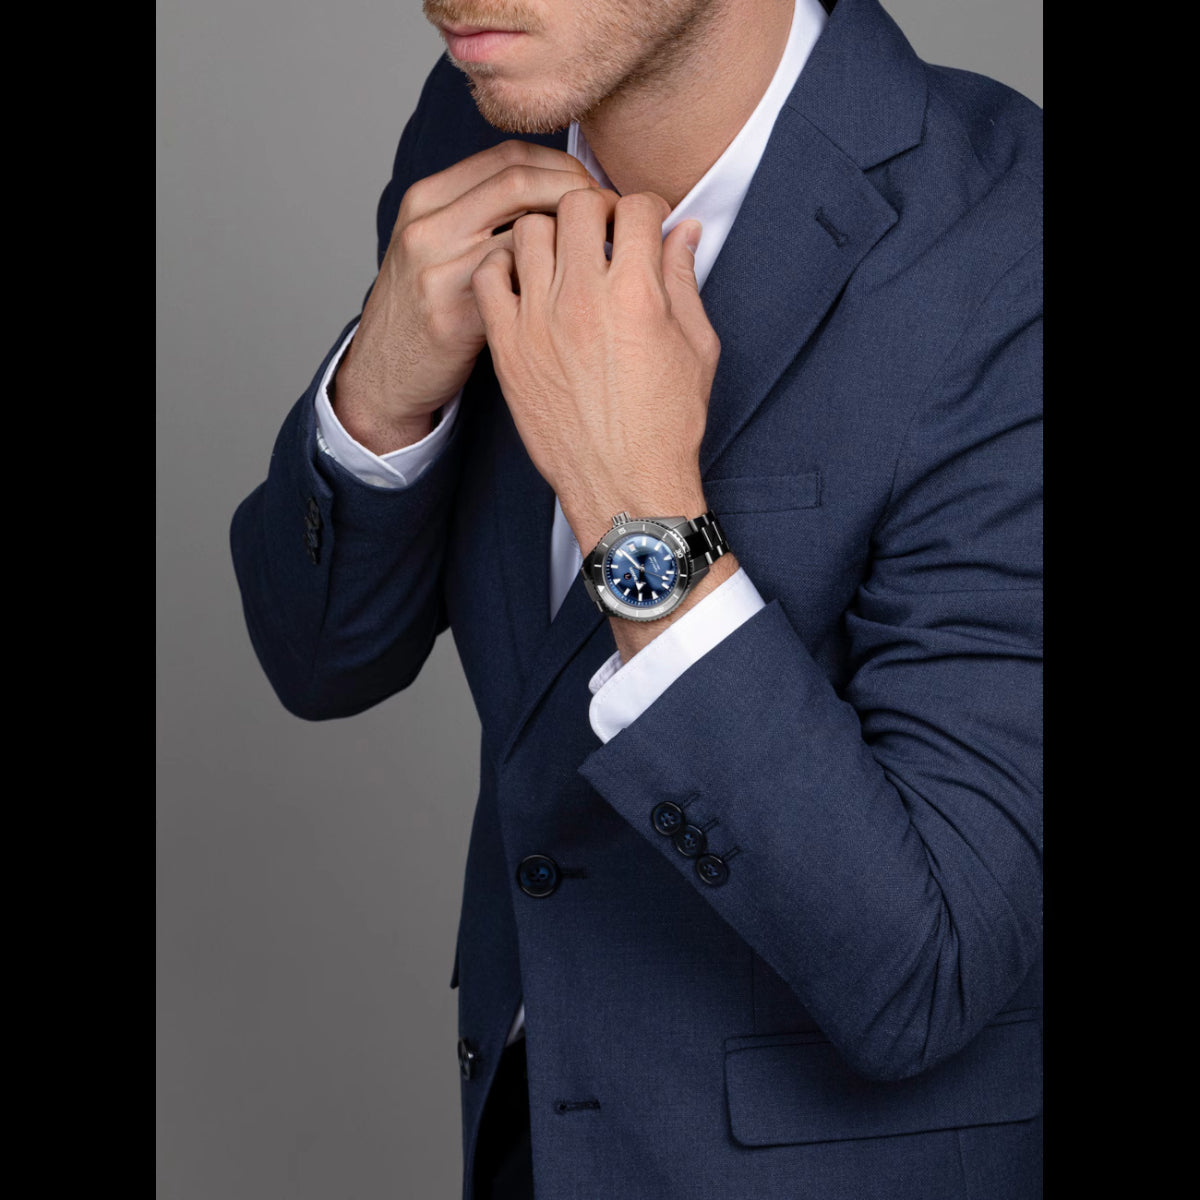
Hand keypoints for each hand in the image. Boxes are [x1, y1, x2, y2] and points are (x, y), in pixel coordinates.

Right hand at [333, 141, 599, 453]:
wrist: (384, 376)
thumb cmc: (427, 313)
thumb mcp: (438, 249)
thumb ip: (483, 217)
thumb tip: (560, 194)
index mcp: (426, 199)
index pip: (509, 157)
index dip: (563, 166)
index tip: (595, 191)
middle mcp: (427, 225)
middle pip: (519, 179)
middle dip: (577, 190)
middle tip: (612, 216)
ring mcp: (436, 269)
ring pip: (523, 226)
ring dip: (576, 233)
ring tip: (606, 250)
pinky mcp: (453, 315)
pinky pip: (519, 282)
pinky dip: (559, 279)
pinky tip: (583, 289)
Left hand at [470, 189, 720, 555]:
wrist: (624, 484)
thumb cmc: (666, 424)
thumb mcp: (696, 347)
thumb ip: (684, 280)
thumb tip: (683, 231)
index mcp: (636, 293)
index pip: (634, 207)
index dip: (644, 210)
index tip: (642, 227)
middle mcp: (582, 298)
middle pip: (576, 204)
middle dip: (594, 209)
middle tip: (601, 234)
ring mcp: (537, 321)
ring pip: (528, 230)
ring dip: (548, 232)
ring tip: (562, 258)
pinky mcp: (507, 347)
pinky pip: (488, 276)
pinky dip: (504, 266)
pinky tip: (526, 284)